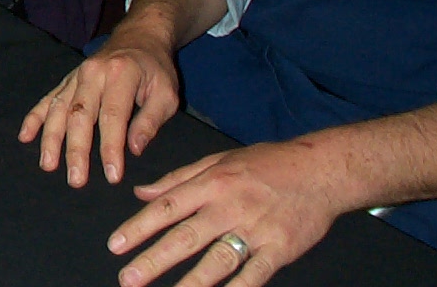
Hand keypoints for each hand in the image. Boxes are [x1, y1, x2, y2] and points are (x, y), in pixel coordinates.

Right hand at [19, 21, 180, 188]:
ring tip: (48, 165)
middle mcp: (94, 73)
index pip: (113, 116)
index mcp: (121, 74)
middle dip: (76, 149)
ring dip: (51, 138)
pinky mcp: (67, 80)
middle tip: (76, 180)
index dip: (111, 147)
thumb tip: (134, 149)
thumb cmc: (156, 69)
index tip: (112, 175)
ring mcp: (76, 76)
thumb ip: (151, 120)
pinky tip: (25, 136)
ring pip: (59, 109)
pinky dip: (35, 117)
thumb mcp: (167, 93)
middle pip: (80, 114)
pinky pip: (48, 98)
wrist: (139, 37)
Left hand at [107, 140, 344, 286]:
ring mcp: (255, 229)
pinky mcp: (280, 249)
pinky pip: (254, 274)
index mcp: (212, 183)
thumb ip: (178, 179)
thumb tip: (141, 192)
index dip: (139, 227)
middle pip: (186, 237)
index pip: (167, 207)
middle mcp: (230, 206)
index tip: (115, 245)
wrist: (321, 170)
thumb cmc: (267, 163)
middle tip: (129, 278)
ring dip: (189, 283)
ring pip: (217, 260)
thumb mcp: (219, 161)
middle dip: (154, 259)